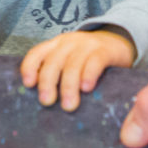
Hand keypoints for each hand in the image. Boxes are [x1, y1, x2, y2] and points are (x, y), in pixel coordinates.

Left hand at [21, 29, 135, 110]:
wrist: (118, 42)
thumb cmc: (87, 59)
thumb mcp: (68, 61)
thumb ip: (57, 74)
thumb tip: (43, 102)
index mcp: (56, 45)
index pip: (37, 53)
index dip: (29, 67)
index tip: (29, 84)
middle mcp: (69, 42)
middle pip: (54, 61)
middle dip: (48, 82)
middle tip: (47, 102)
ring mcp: (87, 45)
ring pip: (73, 64)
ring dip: (69, 85)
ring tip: (69, 105)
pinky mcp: (105, 50)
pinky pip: (95, 61)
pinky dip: (89, 75)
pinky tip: (86, 88)